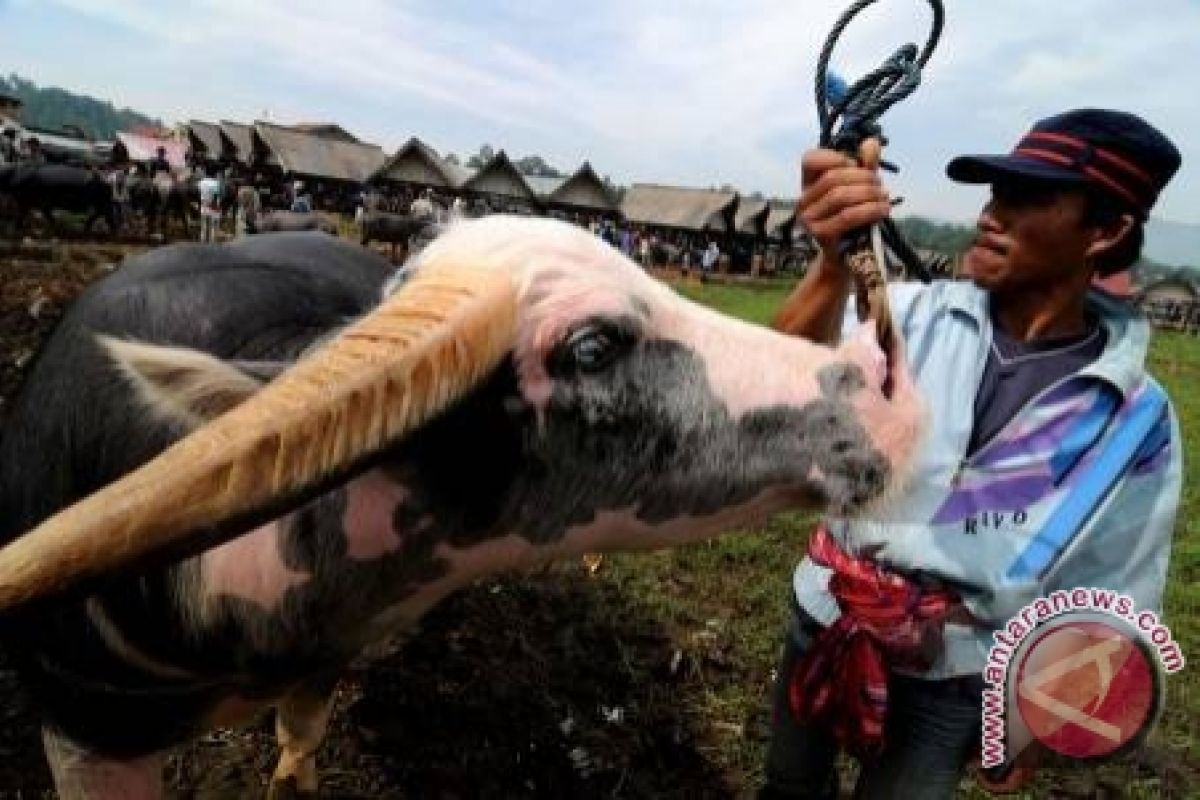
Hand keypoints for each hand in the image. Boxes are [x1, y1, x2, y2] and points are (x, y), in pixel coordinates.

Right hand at [797, 139, 889, 257]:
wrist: (847, 259)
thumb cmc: (852, 222)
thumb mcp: (859, 190)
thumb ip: (864, 166)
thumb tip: (871, 143)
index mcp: (808, 185)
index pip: (811, 159)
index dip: (836, 157)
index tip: (855, 166)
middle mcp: (803, 201)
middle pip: (832, 177)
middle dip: (863, 178)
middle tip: (879, 186)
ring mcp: (809, 220)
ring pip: (840, 196)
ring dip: (869, 193)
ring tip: (883, 198)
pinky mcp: (821, 235)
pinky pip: (848, 216)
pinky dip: (870, 210)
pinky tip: (883, 210)